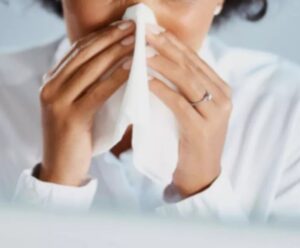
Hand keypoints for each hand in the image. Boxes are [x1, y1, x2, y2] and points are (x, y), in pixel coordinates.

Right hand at [39, 20, 134, 185]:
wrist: (61, 169)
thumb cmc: (76, 137)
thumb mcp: (78, 106)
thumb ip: (88, 86)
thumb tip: (116, 66)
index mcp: (52, 81)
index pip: (78, 50)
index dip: (101, 35)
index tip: (122, 26)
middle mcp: (51, 86)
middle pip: (84, 54)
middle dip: (111, 38)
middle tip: (133, 27)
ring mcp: (58, 101)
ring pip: (90, 69)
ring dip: (116, 52)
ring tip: (136, 41)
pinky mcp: (70, 117)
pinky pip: (98, 92)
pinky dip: (116, 78)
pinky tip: (132, 68)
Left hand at [146, 24, 232, 198]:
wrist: (201, 174)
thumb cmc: (193, 140)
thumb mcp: (194, 109)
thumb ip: (187, 88)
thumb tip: (162, 64)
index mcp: (222, 90)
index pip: (196, 60)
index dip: (174, 44)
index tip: (155, 31)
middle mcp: (223, 98)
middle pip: (191, 66)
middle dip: (166, 47)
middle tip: (145, 34)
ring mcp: (215, 113)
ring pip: (186, 80)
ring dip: (161, 65)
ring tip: (140, 54)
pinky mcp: (201, 129)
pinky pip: (179, 103)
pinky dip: (161, 90)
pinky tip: (146, 81)